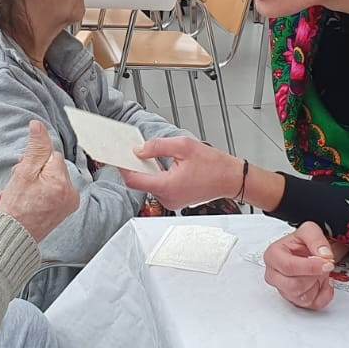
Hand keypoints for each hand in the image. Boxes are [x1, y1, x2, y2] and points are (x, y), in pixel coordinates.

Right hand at [0, 120, 78, 242]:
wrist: (14, 237)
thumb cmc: (16, 209)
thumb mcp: (23, 173)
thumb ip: (35, 148)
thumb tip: (38, 125)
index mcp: (62, 182)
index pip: (51, 156)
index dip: (34, 162)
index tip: (23, 174)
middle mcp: (71, 193)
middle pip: (52, 167)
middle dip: (34, 172)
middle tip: (20, 186)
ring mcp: (69, 203)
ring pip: (52, 179)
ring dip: (35, 183)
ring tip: (21, 195)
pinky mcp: (65, 210)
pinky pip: (54, 191)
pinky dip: (41, 193)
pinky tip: (28, 201)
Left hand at [117, 136, 240, 210]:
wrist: (231, 179)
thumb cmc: (214, 165)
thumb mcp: (184, 146)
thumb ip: (158, 147)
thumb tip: (139, 150)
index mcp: (166, 186)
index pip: (133, 180)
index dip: (123, 168)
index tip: (117, 158)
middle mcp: (167, 197)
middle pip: (140, 182)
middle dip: (136, 166)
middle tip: (135, 151)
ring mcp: (171, 201)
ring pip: (149, 185)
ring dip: (148, 171)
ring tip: (155, 157)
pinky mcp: (175, 200)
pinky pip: (159, 188)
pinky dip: (157, 176)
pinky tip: (163, 165)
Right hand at [264, 222, 336, 309]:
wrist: (305, 252)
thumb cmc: (302, 243)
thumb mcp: (309, 230)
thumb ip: (316, 239)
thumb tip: (323, 255)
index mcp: (273, 256)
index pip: (289, 267)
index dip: (310, 267)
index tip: (326, 263)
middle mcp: (274, 275)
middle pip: (294, 285)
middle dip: (313, 276)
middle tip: (322, 265)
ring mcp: (283, 290)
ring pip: (303, 297)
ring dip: (317, 284)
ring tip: (319, 272)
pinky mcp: (295, 301)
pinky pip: (313, 304)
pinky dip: (323, 294)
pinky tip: (321, 282)